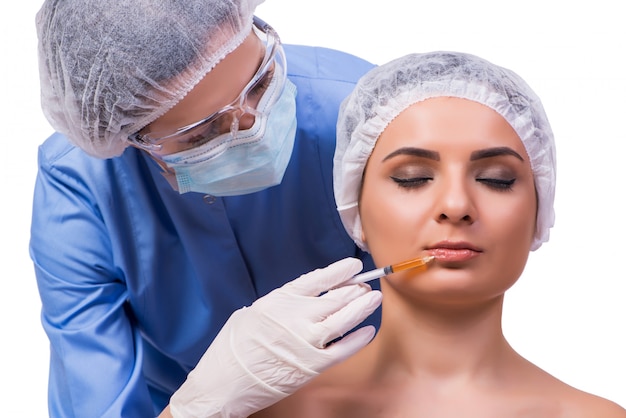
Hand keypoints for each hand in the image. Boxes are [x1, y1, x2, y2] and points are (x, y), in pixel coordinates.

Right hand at [169, 257, 381, 417]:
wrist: (223, 385)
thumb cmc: (232, 349)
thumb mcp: (250, 313)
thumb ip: (278, 305)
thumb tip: (301, 300)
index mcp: (279, 300)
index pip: (317, 279)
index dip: (338, 271)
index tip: (352, 265)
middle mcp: (296, 317)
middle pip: (335, 298)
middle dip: (354, 289)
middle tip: (365, 285)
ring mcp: (306, 341)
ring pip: (344, 319)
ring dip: (362, 307)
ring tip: (373, 298)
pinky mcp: (313, 365)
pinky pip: (343, 350)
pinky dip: (358, 339)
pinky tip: (368, 330)